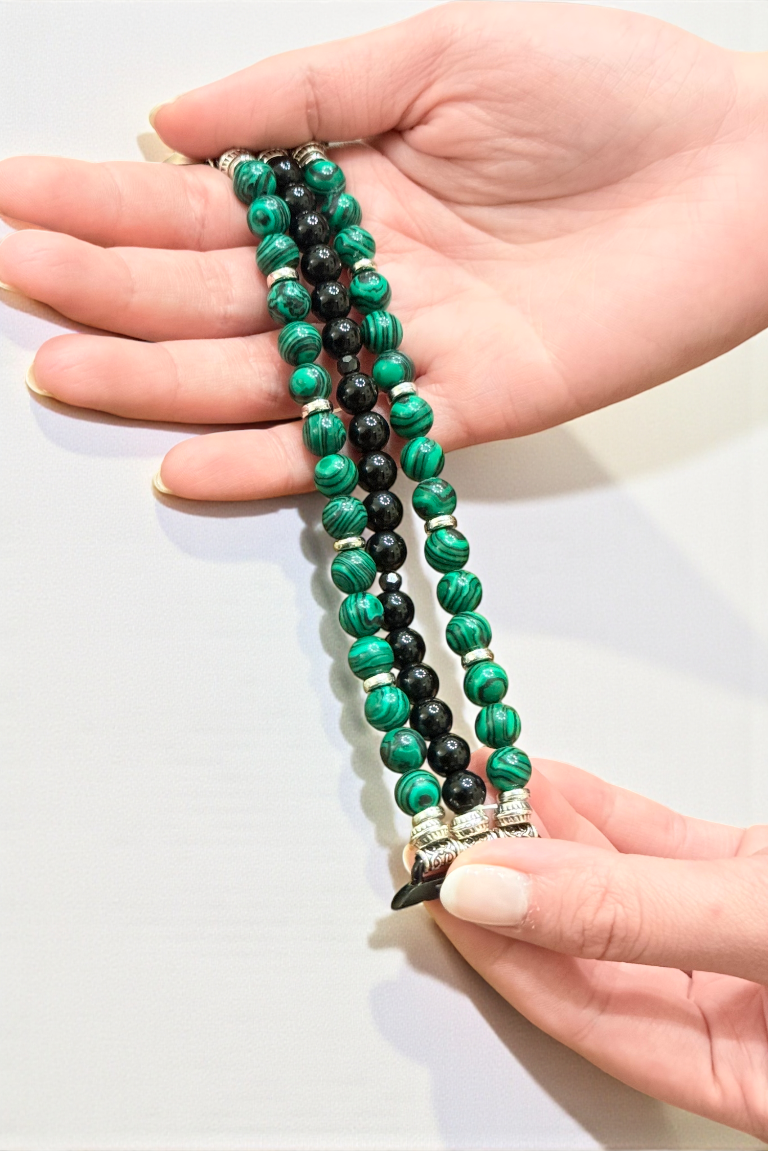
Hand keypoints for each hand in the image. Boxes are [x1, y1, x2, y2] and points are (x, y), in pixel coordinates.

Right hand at [2, 2, 767, 498]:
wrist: (736, 171)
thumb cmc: (606, 91)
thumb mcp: (440, 45)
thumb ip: (309, 93)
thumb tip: (177, 123)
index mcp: (349, 179)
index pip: (205, 203)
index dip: (108, 202)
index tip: (19, 200)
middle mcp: (362, 271)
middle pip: (213, 292)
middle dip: (108, 287)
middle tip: (17, 285)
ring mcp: (403, 344)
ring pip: (258, 373)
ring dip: (157, 378)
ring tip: (63, 373)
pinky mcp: (459, 405)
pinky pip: (348, 439)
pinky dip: (269, 460)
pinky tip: (185, 466)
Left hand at [429, 757, 767, 1139]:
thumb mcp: (763, 930)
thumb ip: (630, 917)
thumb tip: (498, 891)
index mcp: (743, 1079)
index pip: (583, 1016)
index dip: (500, 946)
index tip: (440, 885)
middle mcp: (733, 1013)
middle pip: (589, 949)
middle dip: (511, 878)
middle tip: (447, 826)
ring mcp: (739, 942)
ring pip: (617, 888)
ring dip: (543, 832)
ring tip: (478, 787)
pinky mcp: (753, 880)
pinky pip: (659, 849)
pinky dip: (600, 813)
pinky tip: (547, 785)